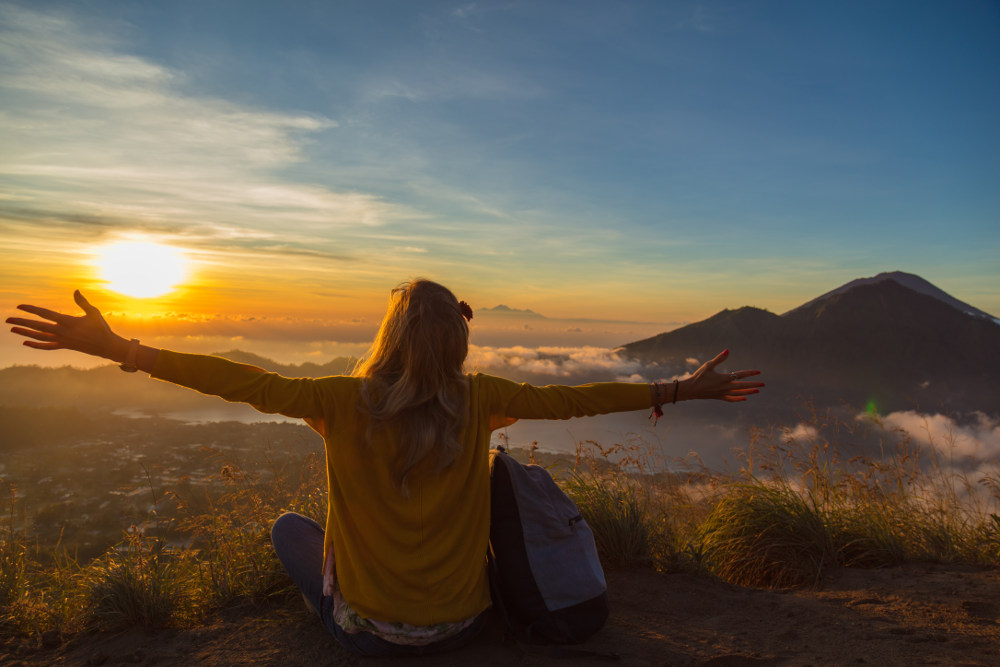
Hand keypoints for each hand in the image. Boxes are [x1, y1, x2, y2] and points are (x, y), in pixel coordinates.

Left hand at [6, 290, 124, 359]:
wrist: (106, 346)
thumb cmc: (101, 327)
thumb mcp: (93, 312)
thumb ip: (82, 302)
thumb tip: (76, 290)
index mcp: (68, 321)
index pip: (45, 314)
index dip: (31, 309)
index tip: (20, 306)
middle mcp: (62, 331)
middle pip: (38, 326)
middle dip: (22, 322)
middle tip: (8, 320)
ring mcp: (62, 340)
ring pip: (39, 337)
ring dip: (25, 333)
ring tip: (12, 330)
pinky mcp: (64, 346)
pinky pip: (47, 346)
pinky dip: (36, 345)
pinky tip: (26, 342)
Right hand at [680, 349, 762, 401]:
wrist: (690, 389)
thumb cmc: (698, 376)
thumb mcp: (708, 365)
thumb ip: (719, 358)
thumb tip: (728, 351)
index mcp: (724, 378)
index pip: (740, 375)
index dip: (750, 373)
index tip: (759, 372)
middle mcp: (725, 387)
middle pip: (743, 386)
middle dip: (754, 385)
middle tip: (763, 384)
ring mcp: (723, 393)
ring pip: (739, 394)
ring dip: (748, 392)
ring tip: (757, 391)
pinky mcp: (719, 397)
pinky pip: (731, 399)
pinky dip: (738, 399)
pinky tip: (744, 399)